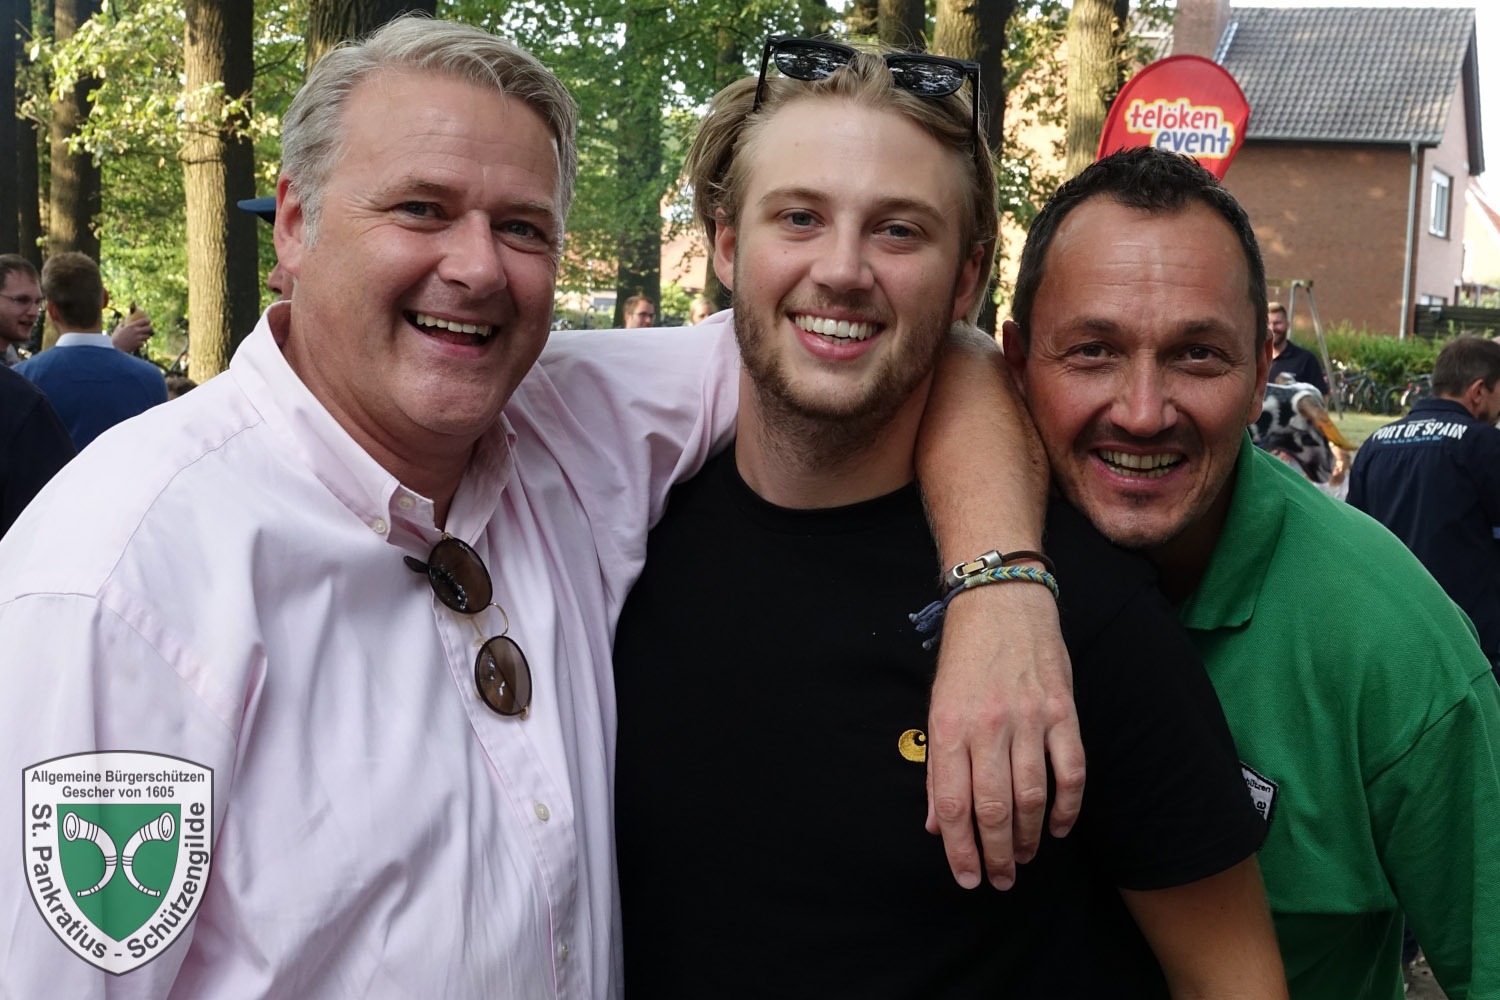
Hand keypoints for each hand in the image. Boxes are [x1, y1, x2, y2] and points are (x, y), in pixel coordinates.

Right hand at [111, 314, 152, 353]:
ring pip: (148, 336)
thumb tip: (124, 322)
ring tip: (144, 336)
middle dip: (150, 328)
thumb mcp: (118, 329)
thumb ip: (122, 324)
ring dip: (146, 336)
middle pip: (149, 328)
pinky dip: (141, 343)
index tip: (148, 321)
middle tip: (149, 329)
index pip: (144, 321)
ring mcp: (139, 338)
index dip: (148, 320)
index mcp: (132, 326)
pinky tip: (139, 344)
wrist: (116, 348)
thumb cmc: (116, 338)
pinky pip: (143, 343)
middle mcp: (137, 331)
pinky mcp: (139, 344)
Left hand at [924, 580, 1082, 889]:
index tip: (967, 877)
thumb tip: (938, 823)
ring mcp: (1028, 718)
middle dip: (995, 855)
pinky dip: (1067, 807)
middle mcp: (987, 726)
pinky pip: (1070, 772)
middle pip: (993, 808)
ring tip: (1023, 858)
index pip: (953, 804)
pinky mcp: (1062, 711)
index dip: (959, 849)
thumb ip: (939, 767)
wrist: (1001, 600)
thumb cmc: (965, 659)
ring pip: (1031, 796)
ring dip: (1028, 837)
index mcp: (949, 727)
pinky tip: (1058, 827)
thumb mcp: (938, 709)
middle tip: (1000, 880)